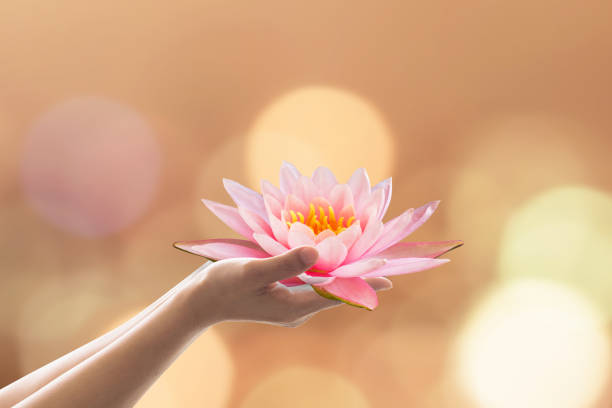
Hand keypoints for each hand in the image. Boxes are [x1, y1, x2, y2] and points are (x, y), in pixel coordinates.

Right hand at [187, 246, 392, 327]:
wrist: (199, 300)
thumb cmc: (223, 286)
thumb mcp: (252, 271)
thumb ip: (284, 262)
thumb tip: (316, 251)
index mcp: (295, 307)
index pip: (337, 295)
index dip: (363, 283)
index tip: (389, 276)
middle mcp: (297, 307)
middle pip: (335, 290)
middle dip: (358, 275)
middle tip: (384, 258)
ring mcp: (290, 301)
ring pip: (324, 284)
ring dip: (342, 269)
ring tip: (365, 254)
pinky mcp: (283, 292)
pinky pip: (311, 280)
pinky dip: (323, 267)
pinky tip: (329, 253)